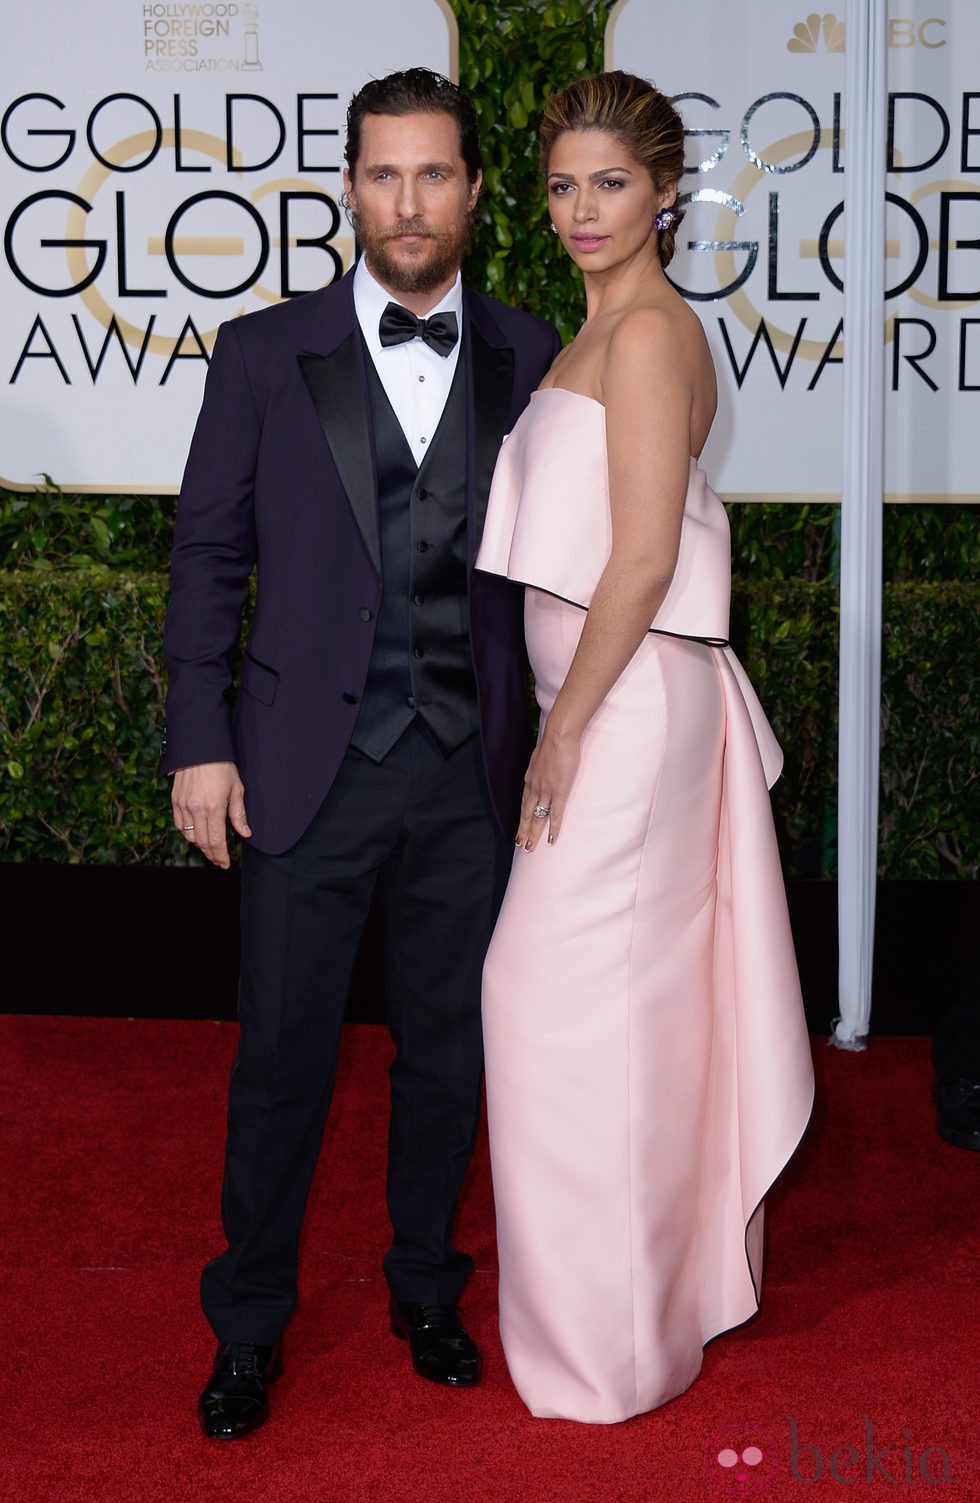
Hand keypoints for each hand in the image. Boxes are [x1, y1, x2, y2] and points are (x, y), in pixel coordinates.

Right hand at [171, 761, 249, 868]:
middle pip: (202, 843)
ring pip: (189, 836)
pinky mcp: (175, 801)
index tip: (225, 864)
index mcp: (214, 808)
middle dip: (212, 855)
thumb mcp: (237, 789)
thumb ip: (239, 814)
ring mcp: (183, 806)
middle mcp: (196, 810)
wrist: (200, 749)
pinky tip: (196, 834)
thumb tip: (245, 833)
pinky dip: (187, 833)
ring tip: (210, 848)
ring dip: (200, 845)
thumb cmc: (222, 767)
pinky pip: (179, 825)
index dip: (221, 856)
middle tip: (219, 860)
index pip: (217, 841)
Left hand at [516, 729, 579, 851]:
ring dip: (534, 834)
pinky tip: (552, 839)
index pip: (524, 803)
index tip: (520, 827)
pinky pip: (555, 815)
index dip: (522, 817)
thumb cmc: (553, 743)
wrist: (558, 737)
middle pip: (527, 814)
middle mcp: (534, 788)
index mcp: (530, 779)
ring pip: (537, 818)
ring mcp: (546, 792)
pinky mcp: (559, 792)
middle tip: (521, 844)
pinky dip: (553, 828)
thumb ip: (540, 766)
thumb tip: (541, 767)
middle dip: (523, 830)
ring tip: (530, 848)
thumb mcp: (540, 756)